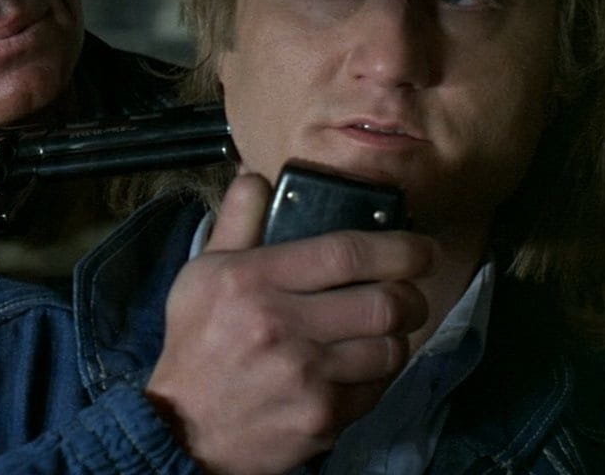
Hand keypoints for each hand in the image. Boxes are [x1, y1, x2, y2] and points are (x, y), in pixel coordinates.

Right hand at [145, 173, 434, 474]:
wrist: (184, 427)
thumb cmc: (195, 344)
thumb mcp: (201, 275)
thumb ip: (237, 223)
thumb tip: (257, 178)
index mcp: (252, 281)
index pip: (345, 253)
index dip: (397, 247)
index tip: (420, 248)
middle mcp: (281, 326)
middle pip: (383, 303)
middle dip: (411, 295)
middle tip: (408, 293)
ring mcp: (306, 377)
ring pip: (390, 349)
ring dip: (397, 338)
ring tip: (383, 332)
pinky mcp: (322, 418)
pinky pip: (377, 390)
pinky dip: (378, 376)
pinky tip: (360, 367)